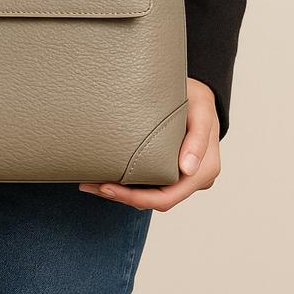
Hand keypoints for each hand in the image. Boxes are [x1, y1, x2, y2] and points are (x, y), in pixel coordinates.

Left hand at [78, 78, 220, 210]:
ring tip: (91, 183)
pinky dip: (128, 183)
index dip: (135, 198)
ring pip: (149, 194)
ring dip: (120, 192)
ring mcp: (181, 176)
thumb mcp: (201, 113)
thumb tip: (187, 169)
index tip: (107, 187)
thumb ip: (197, 139)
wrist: (199, 94)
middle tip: (90, 186)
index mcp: (203, 172)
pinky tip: (106, 175)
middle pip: (153, 200)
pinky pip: (149, 183)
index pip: (166, 198)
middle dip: (121, 196)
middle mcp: (193, 179)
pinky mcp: (170, 169)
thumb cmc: (198, 101)